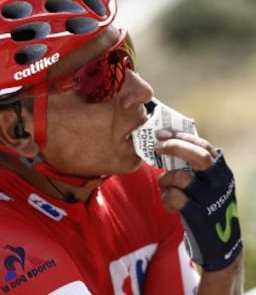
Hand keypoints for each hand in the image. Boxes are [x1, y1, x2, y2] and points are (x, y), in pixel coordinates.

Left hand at [155, 130, 242, 272]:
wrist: (219, 245)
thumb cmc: (206, 205)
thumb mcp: (208, 183)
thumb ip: (194, 165)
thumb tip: (167, 140)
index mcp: (221, 171)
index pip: (203, 145)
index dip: (181, 136)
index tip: (162, 133)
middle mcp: (220, 183)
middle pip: (199, 157)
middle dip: (175, 146)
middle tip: (156, 145)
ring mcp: (211, 200)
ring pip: (182, 177)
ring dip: (166, 178)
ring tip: (163, 184)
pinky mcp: (200, 216)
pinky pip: (175, 198)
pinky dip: (166, 198)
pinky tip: (168, 203)